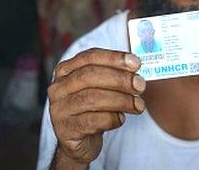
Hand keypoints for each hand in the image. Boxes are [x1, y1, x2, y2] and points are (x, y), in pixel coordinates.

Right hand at [48, 49, 145, 166]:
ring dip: (121, 100)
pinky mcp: (65, 130)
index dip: (114, 58)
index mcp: (66, 70)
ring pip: (92, 98)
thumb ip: (114, 75)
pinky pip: (92, 121)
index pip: (90, 57)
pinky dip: (112, 118)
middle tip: (140, 85)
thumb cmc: (93, 110)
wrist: (79, 142)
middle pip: (90, 76)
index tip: (136, 63)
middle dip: (120, 79)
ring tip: (138, 105)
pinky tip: (121, 119)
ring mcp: (59, 109)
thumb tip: (136, 68)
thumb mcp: (101, 89)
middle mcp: (58, 88)